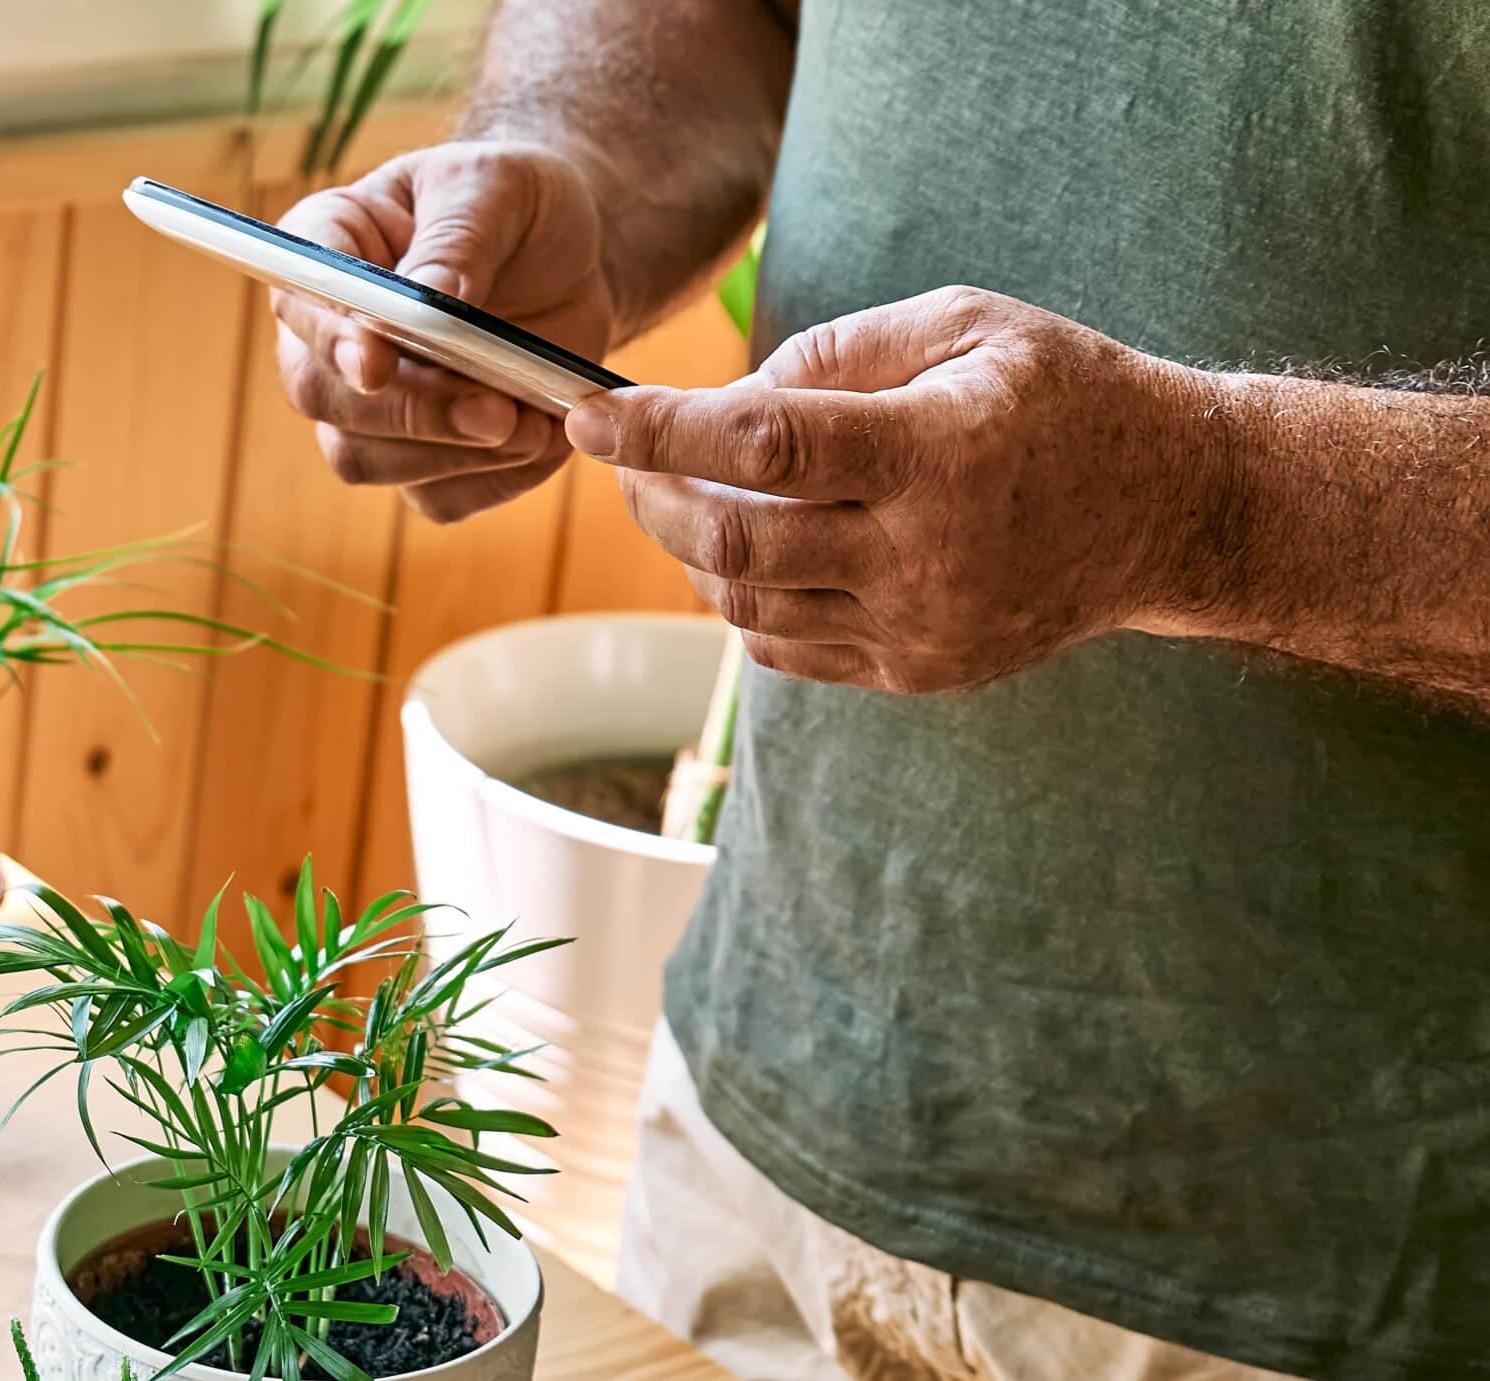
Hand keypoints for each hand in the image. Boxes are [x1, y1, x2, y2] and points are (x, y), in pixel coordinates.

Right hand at [272, 142, 617, 522]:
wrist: (567, 261)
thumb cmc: (516, 205)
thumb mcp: (499, 186)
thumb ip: (461, 235)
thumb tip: (433, 296)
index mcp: (327, 247)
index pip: (300, 295)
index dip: (331, 335)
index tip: (378, 364)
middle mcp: (327, 335)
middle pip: (320, 394)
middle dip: (408, 412)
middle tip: (493, 412)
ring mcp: (364, 406)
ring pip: (364, 460)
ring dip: (450, 455)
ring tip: (533, 425)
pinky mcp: (420, 458)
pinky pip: (435, 498)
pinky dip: (493, 482)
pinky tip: (542, 440)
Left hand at [563, 286, 1226, 691]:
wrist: (1174, 512)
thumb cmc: (1063, 397)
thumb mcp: (966, 327)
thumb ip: (839, 352)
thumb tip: (727, 400)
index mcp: (936, 454)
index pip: (763, 446)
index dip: (661, 431)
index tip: (588, 414)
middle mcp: (925, 554)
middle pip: (734, 543)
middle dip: (653, 500)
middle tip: (626, 461)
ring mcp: (919, 628)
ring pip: (747, 605)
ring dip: (690, 552)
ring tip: (685, 498)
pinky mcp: (915, 672)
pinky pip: (785, 648)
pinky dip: (741, 600)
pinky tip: (749, 550)